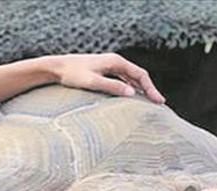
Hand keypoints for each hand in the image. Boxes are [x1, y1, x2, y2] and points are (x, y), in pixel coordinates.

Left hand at [44, 53, 165, 103]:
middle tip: (160, 103)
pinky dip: (132, 87)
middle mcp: (115, 61)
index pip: (140, 74)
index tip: (158, 101)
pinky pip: (124, 79)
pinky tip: (135, 97)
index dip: (151, 88)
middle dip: (150, 89)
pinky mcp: (105, 71)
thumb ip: (112, 86)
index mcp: (116, 61)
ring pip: (132, 77)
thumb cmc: (72, 75)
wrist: (57, 67)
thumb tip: (132, 93)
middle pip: (139, 75)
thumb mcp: (92, 82)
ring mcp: (110, 65)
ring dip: (142, 89)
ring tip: (151, 101)